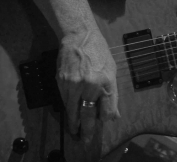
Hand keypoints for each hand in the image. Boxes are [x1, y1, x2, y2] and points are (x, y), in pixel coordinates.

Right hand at [56, 25, 119, 145]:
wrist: (79, 36)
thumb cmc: (99, 52)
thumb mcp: (111, 71)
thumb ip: (112, 95)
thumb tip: (114, 116)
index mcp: (105, 82)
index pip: (106, 111)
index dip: (104, 119)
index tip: (102, 123)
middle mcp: (89, 85)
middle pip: (87, 115)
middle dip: (86, 130)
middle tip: (84, 141)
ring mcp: (73, 84)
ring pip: (73, 111)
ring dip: (74, 123)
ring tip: (75, 132)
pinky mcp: (61, 82)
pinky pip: (65, 101)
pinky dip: (68, 109)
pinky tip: (70, 113)